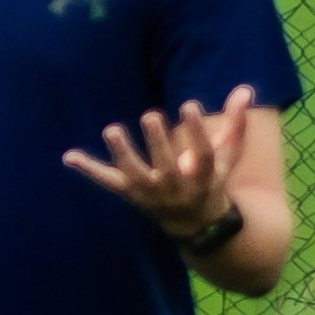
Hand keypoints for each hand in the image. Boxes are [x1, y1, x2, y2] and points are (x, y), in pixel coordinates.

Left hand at [67, 87, 258, 245]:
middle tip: (151, 115)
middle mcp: (176, 187)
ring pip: (134, 175)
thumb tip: (245, 89)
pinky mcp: (130, 193)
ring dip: (122, 154)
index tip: (189, 104)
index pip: (202, 154)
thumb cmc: (211, 181)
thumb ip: (236, 124)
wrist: (195, 225)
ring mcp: (151, 192)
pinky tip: (68, 155)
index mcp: (203, 177)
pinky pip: (108, 182)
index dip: (197, 130)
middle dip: (158, 143)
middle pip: (166, 166)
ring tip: (112, 129)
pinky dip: (89, 169)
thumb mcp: (226, 157)